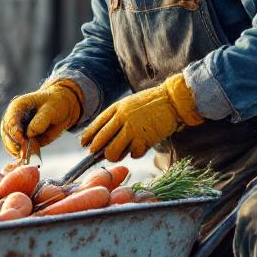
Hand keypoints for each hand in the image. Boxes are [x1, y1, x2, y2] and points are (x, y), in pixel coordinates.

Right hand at [0, 79, 83, 157]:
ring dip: (18, 152)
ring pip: (11, 145)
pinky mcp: (25, 141)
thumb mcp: (51, 109)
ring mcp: (18, 132)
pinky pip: (21, 151)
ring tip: (27, 157)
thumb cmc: (55, 103)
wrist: (63, 108)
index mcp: (17, 108)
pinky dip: (24, 156)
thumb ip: (41, 119)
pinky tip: (31, 157)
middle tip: (23, 153)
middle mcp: (14, 120)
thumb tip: (30, 133)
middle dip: (14, 145)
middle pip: (7, 135)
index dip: (14, 132)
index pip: (10, 122)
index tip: (22, 141)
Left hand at [79, 73, 203, 160]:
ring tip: (120, 153)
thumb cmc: (152, 103)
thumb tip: (105, 136)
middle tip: (97, 154)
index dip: (88, 136)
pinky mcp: (145, 139)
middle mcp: (122, 118)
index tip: (84, 144)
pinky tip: (140, 148)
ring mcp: (133, 129)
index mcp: (117, 108)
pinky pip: (133, 154)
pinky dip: (135, 154)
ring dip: (115, 155)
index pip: (97, 124)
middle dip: (97, 150)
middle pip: (101, 140)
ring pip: (113, 151)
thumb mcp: (130, 104)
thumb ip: (117, 116)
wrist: (173, 100)